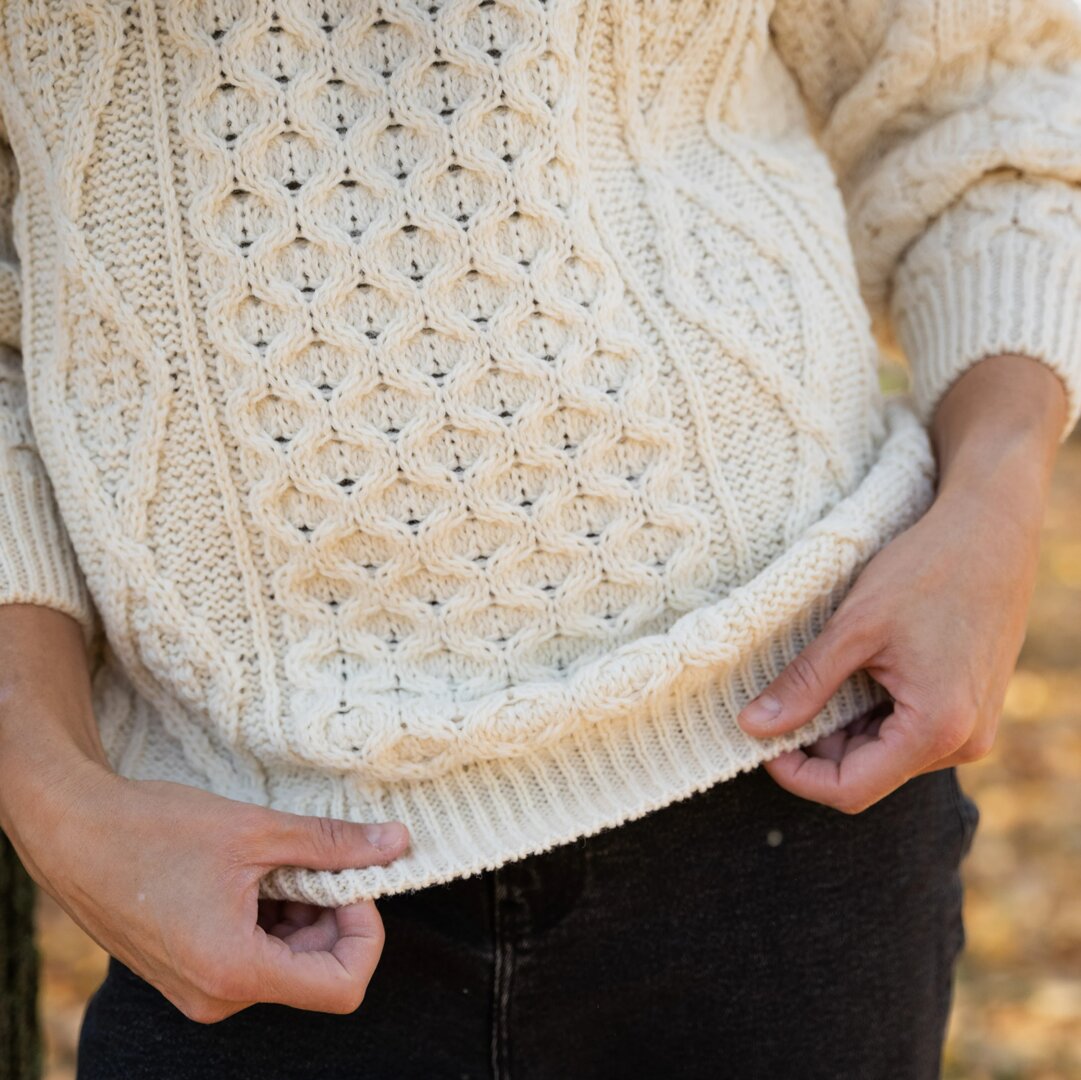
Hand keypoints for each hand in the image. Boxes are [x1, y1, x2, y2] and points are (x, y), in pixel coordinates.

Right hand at [6, 762, 409, 1022]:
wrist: (73, 832)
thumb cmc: (154, 830)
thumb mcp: (257, 831)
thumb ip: (333, 844)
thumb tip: (397, 843)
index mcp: (234, 972)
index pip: (342, 986)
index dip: (365, 932)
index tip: (352, 881)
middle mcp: (217, 997)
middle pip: (316, 972)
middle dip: (332, 914)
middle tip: (316, 858)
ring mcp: (200, 990)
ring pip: (287, 962)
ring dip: (301, 912)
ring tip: (274, 861)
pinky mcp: (190, 974)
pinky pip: (254, 958)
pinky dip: (271, 917)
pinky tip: (252, 874)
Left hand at [735, 354, 1067, 812]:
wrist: (992, 528)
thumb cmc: (929, 569)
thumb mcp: (853, 628)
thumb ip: (804, 684)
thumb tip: (752, 726)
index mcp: (938, 729)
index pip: (850, 789)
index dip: (795, 773)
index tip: (757, 739)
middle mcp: (963, 741)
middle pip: (866, 772)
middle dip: (814, 745)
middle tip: (774, 702)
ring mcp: (971, 725)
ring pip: (883, 751)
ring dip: (840, 725)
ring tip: (813, 677)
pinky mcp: (969, 706)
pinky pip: (907, 728)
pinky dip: (868, 709)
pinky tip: (849, 671)